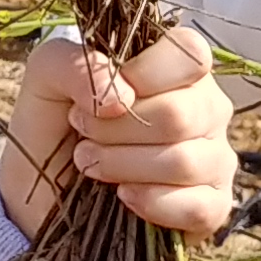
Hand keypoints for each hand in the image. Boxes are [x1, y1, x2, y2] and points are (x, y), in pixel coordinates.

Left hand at [3, 30, 237, 240]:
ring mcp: (215, 157)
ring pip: (184, 162)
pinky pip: (199, 207)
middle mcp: (207, 108)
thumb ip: (74, 64)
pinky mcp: (214, 204)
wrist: (45, 187)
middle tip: (85, 133)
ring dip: (123, 166)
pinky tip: (124, 196)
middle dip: (115, 130)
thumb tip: (120, 95)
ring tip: (91, 163)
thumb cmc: (56, 121)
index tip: (103, 98)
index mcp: (177, 68)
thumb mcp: (47, 75)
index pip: (191, 54)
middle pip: (179, 114)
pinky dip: (151, 203)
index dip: (143, 75)